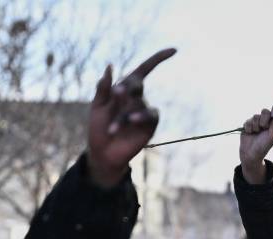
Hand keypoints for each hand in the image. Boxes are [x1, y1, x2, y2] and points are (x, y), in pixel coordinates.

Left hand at [87, 48, 175, 187]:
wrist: (102, 153)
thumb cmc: (98, 128)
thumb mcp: (97, 107)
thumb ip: (103, 88)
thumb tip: (110, 67)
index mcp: (124, 90)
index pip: (143, 70)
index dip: (158, 59)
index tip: (175, 50)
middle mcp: (137, 99)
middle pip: (138, 83)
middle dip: (128, 87)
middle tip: (116, 93)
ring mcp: (144, 112)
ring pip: (138, 103)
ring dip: (124, 112)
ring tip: (112, 126)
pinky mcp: (150, 126)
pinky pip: (149, 116)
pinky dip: (139, 116)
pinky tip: (130, 121)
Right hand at [239, 104, 272, 183]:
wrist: (251, 154)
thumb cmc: (264, 146)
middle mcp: (266, 121)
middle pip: (265, 111)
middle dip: (264, 119)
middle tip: (264, 127)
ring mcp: (257, 122)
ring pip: (256, 116)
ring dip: (256, 126)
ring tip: (257, 133)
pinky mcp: (248, 124)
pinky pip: (248, 121)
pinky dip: (249, 128)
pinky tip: (250, 133)